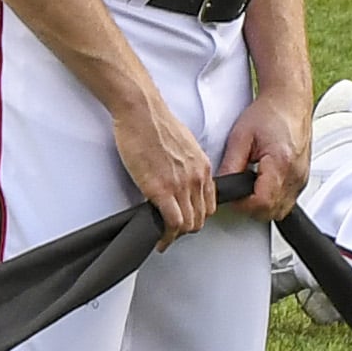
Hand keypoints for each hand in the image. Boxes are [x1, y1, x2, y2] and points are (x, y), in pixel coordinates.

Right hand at [114, 88, 216, 235]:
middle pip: (201, 218)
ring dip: (176, 235)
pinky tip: (159, 238)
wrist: (141, 112)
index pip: (209, 203)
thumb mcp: (183, 144)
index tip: (186, 220)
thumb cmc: (155, 122)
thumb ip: (186, 163)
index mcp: (202, 166)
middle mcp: (196, 177)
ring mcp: (180, 185)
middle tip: (173, 233)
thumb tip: (179, 175)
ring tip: (165, 238)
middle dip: (187, 229)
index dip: (197, 216)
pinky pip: (172, 222)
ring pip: (189, 224)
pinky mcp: (160, 190)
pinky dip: (166, 236)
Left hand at [219, 90, 308, 219]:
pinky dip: (275, 197)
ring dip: (264, 204)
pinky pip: (288, 200)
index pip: (261, 203)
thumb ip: (230, 166)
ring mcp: (302, 178)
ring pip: (281, 210)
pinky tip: (264, 182)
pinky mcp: (303, 177)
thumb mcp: (240, 138)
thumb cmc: (269, 113)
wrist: (289, 101)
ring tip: (251, 185)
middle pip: (272, 212)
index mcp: (280, 164)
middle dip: (252, 206)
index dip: (242, 204)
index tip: (233, 195)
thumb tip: (222, 187)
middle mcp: (296, 175)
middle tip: (239, 190)